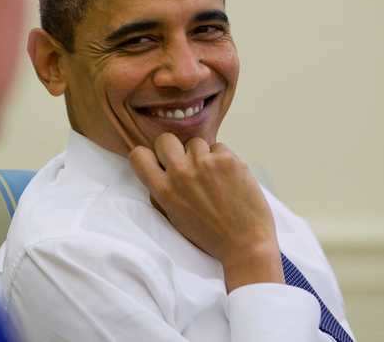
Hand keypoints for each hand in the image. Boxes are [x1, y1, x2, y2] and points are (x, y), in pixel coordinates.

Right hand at [129, 133, 283, 291]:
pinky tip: (229, 178)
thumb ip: (163, 192)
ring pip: (196, 143)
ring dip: (202, 155)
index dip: (149, 155)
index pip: (138, 155)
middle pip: (165, 139)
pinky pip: (219, 147)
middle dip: (174, 148)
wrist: (246, 244)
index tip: (159, 162)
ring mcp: (204, 163)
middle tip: (186, 163)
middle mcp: (180, 173)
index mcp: (164, 190)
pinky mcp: (227, 160)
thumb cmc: (210, 235)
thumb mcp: (174, 217)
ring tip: (214, 176)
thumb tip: (160, 169)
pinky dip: (223, 159)